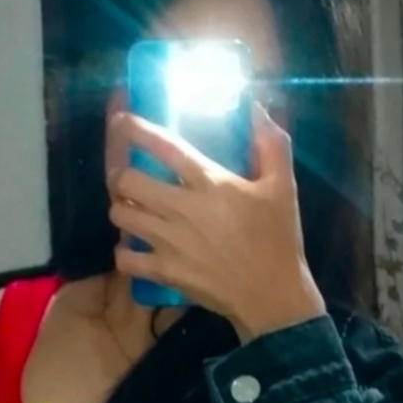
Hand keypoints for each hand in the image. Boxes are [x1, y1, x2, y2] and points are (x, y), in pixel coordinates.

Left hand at [107, 103, 326, 342]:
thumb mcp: (283, 185)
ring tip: (130, 210)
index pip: (165, 147)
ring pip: (120, 216)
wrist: (270, 294)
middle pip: (127, 182)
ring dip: (120, 209)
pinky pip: (124, 258)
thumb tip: (256, 109)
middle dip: (121, 176)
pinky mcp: (163, 271)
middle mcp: (181, 208)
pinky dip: (123, 252)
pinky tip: (133, 248)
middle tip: (127, 179)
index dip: (137, 130)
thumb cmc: (277, 238)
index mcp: (209, 182)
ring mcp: (168, 241)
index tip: (121, 121)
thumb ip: (271, 143)